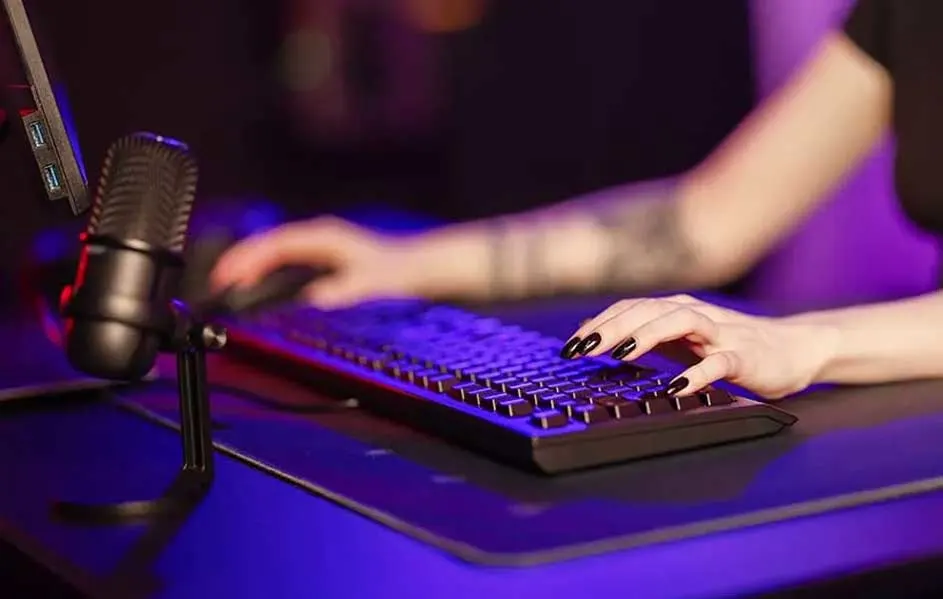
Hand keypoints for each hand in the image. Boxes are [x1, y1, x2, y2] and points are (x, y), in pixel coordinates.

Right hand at [210, 216, 427, 307]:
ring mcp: (320, 247)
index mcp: (323, 237)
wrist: (421, 268)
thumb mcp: (373, 284)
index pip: (275, 244)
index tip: (227, 276)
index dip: (248, 258)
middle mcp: (319, 237)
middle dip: (240, 261)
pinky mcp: (323, 259)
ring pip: (274, 251)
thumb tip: (317, 299)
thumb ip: (346, 291)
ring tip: (226, 285)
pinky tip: (258, 287)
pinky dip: (266, 271)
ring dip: (250, 266)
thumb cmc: (399, 272)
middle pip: (268, 244)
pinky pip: (284, 261)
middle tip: (214, 283)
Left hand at [561, 294, 833, 399]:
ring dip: (647, 335)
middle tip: (581, 349)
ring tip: (620, 353)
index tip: (568, 346)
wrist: (794, 349)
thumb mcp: (681, 340)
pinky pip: (719, 363)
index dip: (598, 324)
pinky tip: (676, 388)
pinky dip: (697, 374)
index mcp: (675, 311)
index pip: (629, 310)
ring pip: (680, 322)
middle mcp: (695, 315)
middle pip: (647, 311)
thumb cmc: (729, 345)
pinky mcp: (745, 357)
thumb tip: (594, 338)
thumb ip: (644, 337)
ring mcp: (721, 333)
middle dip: (611, 328)